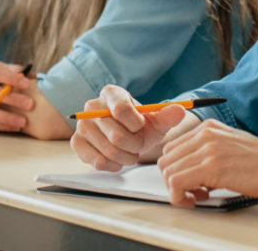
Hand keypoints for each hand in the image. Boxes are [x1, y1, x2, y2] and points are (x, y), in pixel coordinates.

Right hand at [70, 84, 189, 170]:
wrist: (128, 136)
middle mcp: (92, 106)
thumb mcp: (157, 120)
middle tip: (139, 144)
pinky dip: (113, 165)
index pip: (122, 110)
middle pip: (117, 136)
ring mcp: (82, 125)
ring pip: (109, 151)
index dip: (137, 124)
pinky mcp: (77, 143)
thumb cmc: (141, 126)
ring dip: (126, 157)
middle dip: (135, 145)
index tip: (141, 126)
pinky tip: (118, 159)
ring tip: (130, 151)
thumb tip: (180, 110)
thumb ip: (168, 115)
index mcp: (111, 93)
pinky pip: (98, 162)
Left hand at [157, 119, 257, 207]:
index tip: (190, 182)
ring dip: (178, 191)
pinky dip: (181, 197)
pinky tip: (198, 200)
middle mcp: (205, 134)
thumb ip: (209, 152)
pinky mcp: (212, 167)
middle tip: (193, 192)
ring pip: (168, 172)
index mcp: (209, 127)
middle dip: (174, 180)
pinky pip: (177, 184)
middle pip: (166, 160)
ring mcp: (208, 149)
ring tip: (198, 196)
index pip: (172, 148)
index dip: (176, 169)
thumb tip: (191, 170)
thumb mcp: (232, 146)